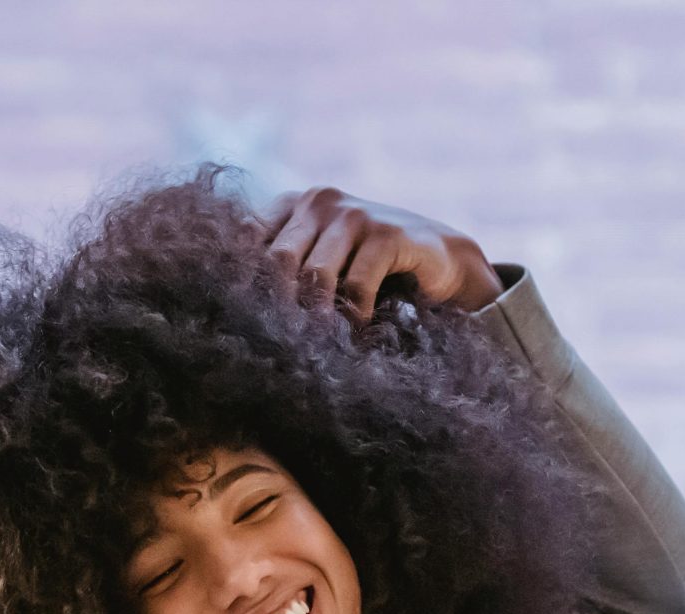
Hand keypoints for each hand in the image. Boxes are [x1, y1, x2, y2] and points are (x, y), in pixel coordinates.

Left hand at [260, 187, 502, 317]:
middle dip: (281, 305)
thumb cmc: (372, 269)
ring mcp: (355, 214)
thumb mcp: (325, 265)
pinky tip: (363, 329)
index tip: (247, 317)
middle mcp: (320, 201)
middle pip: (277, 259)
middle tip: (290, 338)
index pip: (248, 235)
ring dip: (320, 318)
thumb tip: (242, 311)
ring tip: (327, 341)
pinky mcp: (388, 233)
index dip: (244, 279)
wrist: (441, 262)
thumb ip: (289, 273)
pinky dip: (357, 317)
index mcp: (296, 205)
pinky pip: (357, 286)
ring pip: (315, 275)